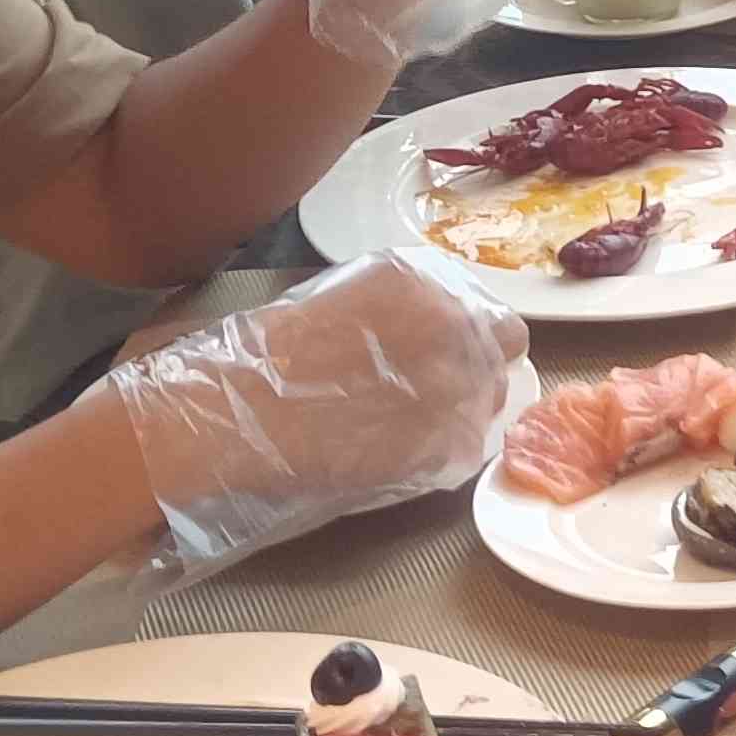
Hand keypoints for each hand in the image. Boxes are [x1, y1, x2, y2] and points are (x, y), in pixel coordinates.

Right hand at [107, 255, 535, 569]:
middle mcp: (451, 328)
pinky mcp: (442, 449)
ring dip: (462, 409)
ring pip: (488, 402)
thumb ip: (390, 313)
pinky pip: (463, 450)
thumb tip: (416, 334)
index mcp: (420, 282)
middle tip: (436, 386)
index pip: (484, 306)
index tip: (444, 350)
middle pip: (504, 349)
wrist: (231, 417)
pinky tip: (398, 452)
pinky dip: (440, 453)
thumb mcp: (333, 303)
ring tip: (409, 422)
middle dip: (476, 366)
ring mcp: (454, 389)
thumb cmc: (261, 359)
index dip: (465, 333)